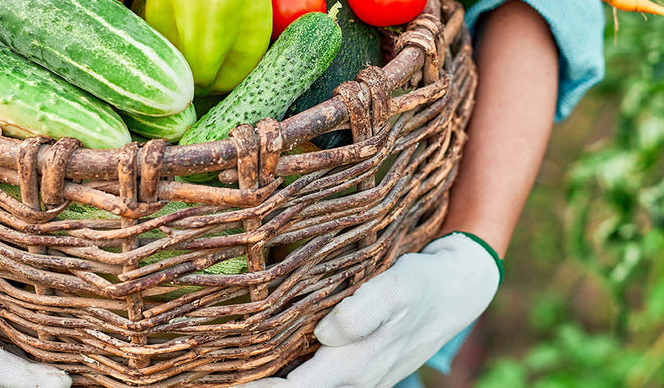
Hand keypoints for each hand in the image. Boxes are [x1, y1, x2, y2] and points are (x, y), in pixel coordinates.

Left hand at [245, 232, 500, 387]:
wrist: (455, 293)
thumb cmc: (421, 286)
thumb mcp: (400, 287)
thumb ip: (367, 310)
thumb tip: (328, 332)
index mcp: (354, 366)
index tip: (224, 386)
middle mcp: (350, 380)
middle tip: (208, 381)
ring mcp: (352, 378)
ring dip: (269, 384)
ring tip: (225, 376)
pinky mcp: (351, 367)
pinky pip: (312, 379)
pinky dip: (283, 377)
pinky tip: (261, 366)